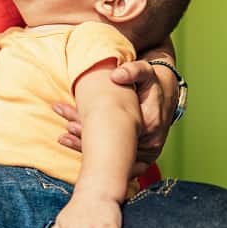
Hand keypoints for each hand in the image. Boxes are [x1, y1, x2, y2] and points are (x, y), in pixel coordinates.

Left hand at [52, 61, 177, 174]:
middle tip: (64, 129)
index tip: (71, 123)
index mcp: (150, 125)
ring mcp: (142, 152)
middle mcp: (147, 144)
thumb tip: (116, 75)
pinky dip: (91, 150)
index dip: (92, 130)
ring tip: (62, 137)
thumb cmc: (151, 83)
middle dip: (83, 139)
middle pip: (111, 147)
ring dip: (83, 146)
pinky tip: (70, 142)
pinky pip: (113, 157)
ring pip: (110, 155)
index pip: (117, 134)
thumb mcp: (145, 72)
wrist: (164, 94)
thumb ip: (133, 71)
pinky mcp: (136, 154)